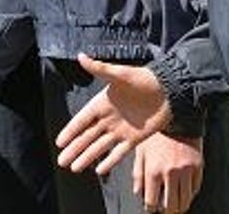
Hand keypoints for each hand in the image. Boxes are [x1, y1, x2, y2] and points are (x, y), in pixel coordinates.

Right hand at [54, 53, 171, 174]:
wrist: (169, 90)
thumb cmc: (144, 79)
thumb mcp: (120, 74)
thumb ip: (99, 68)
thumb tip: (80, 56)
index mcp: (102, 104)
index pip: (81, 120)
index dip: (70, 131)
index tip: (59, 142)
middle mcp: (108, 119)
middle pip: (86, 137)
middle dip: (73, 149)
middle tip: (61, 162)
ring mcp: (120, 130)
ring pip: (99, 147)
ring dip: (87, 157)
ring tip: (74, 169)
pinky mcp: (134, 139)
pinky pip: (119, 152)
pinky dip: (109, 161)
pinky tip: (99, 171)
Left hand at [134, 133, 203, 213]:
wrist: (177, 117)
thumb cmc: (156, 133)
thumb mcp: (140, 150)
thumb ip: (138, 173)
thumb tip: (137, 192)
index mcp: (153, 170)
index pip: (152, 201)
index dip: (150, 208)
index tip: (150, 207)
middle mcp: (170, 173)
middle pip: (171, 206)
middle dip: (167, 211)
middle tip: (164, 210)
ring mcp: (186, 171)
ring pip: (186, 200)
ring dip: (180, 206)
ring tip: (176, 206)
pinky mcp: (198, 167)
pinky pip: (196, 188)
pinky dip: (190, 194)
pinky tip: (184, 192)